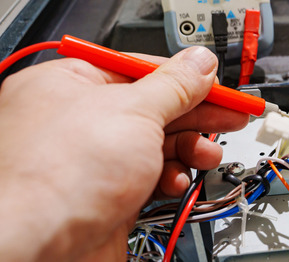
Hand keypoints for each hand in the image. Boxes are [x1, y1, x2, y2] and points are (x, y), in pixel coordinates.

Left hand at [0, 47, 248, 260]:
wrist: (38, 254)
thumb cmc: (57, 179)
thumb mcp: (134, 113)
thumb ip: (175, 85)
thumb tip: (200, 63)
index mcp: (68, 84)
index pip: (138, 68)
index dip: (183, 76)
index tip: (218, 83)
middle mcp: (75, 121)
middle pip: (152, 106)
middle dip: (196, 115)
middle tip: (232, 115)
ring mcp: (89, 162)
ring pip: (155, 145)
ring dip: (188, 149)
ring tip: (205, 153)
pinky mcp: (104, 197)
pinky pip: (149, 177)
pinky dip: (169, 177)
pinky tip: (176, 181)